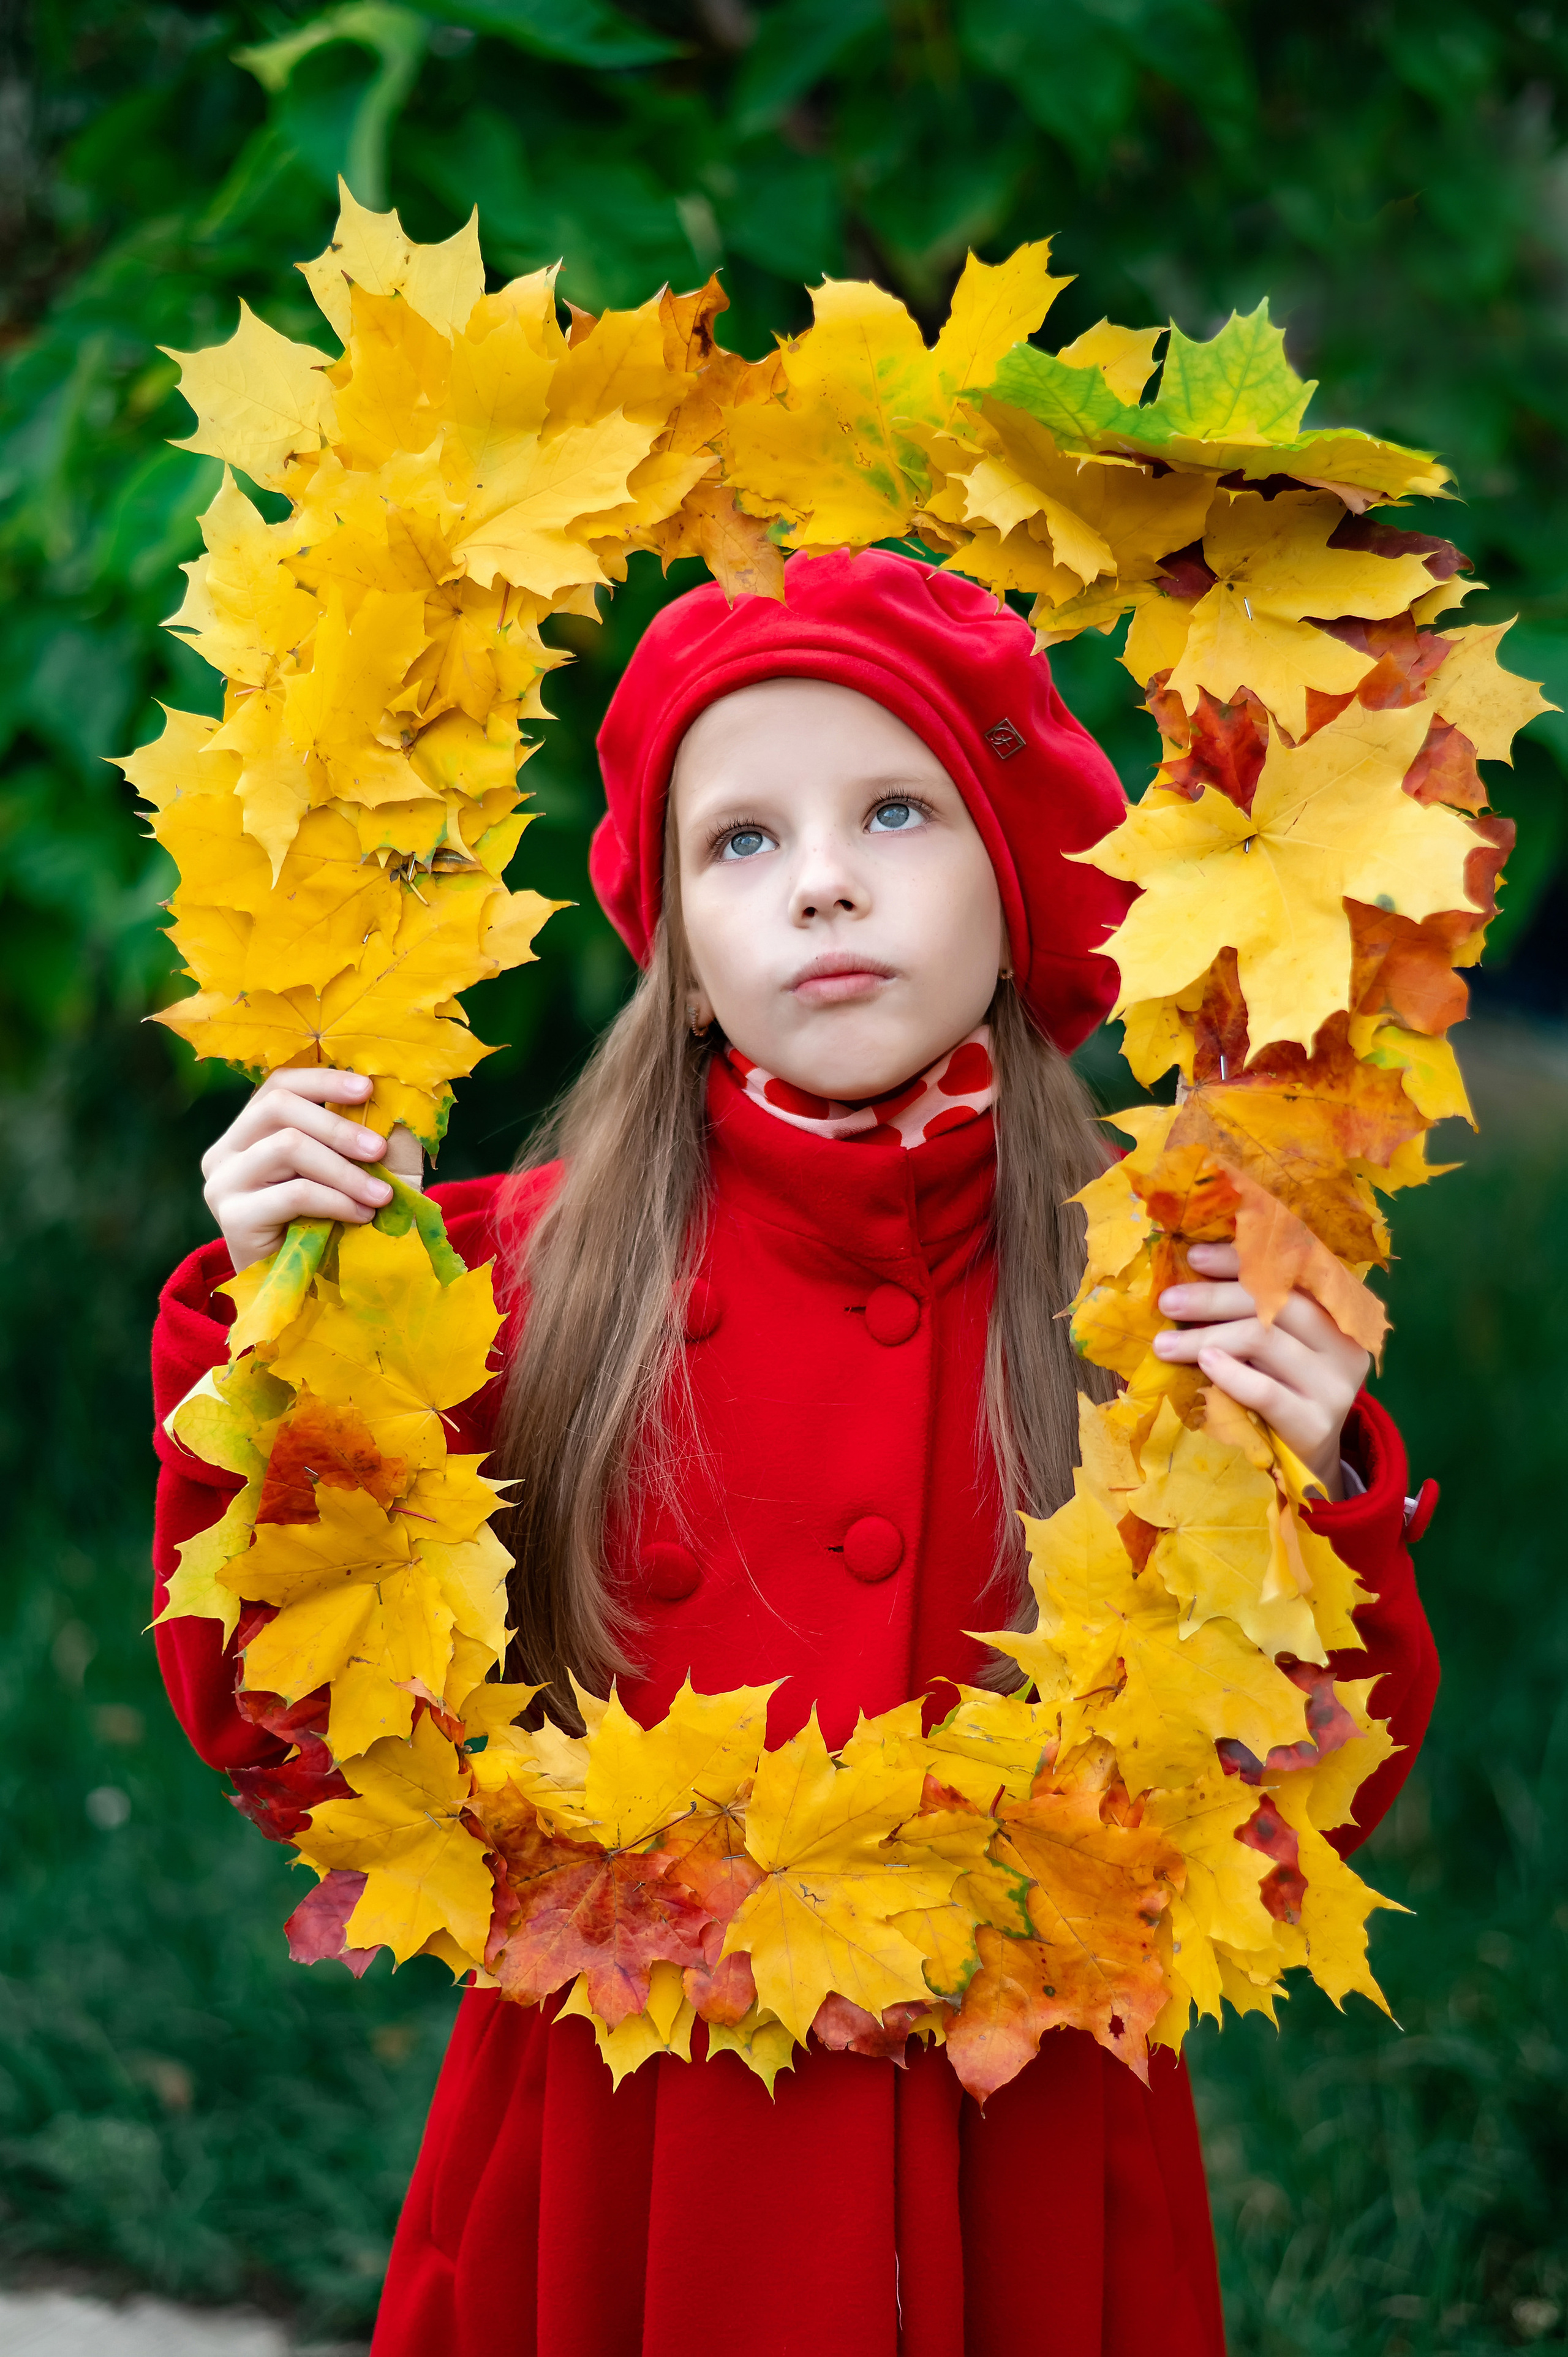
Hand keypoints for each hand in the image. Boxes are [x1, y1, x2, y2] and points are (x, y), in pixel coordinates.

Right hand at [202, 1068, 423, 1272]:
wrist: (296, 1291)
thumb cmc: (322, 1225)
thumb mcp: (337, 1174)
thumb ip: (350, 1140)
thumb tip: (391, 1106)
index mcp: (247, 1131)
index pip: (278, 1085)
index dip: (323, 1080)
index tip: (367, 1088)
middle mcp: (225, 1151)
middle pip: (279, 1108)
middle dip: (338, 1125)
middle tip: (379, 1150)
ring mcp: (224, 1183)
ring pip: (287, 1146)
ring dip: (344, 1169)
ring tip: (380, 1194)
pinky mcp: (233, 1217)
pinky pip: (294, 1193)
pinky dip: (336, 1200)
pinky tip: (361, 1215)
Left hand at [1152, 1241, 1368, 1500]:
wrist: (1305, 1459)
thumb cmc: (1281, 1387)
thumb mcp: (1276, 1342)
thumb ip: (1254, 1306)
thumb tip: (1194, 1268)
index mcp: (1338, 1311)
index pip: (1289, 1272)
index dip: (1241, 1260)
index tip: (1194, 1256)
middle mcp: (1344, 1342)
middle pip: (1274, 1303)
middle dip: (1214, 1297)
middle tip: (1168, 1301)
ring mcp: (1335, 1385)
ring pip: (1264, 1341)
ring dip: (1206, 1336)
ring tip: (1164, 1343)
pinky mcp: (1316, 1423)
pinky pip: (1266, 1391)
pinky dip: (1231, 1373)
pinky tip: (1204, 1363)